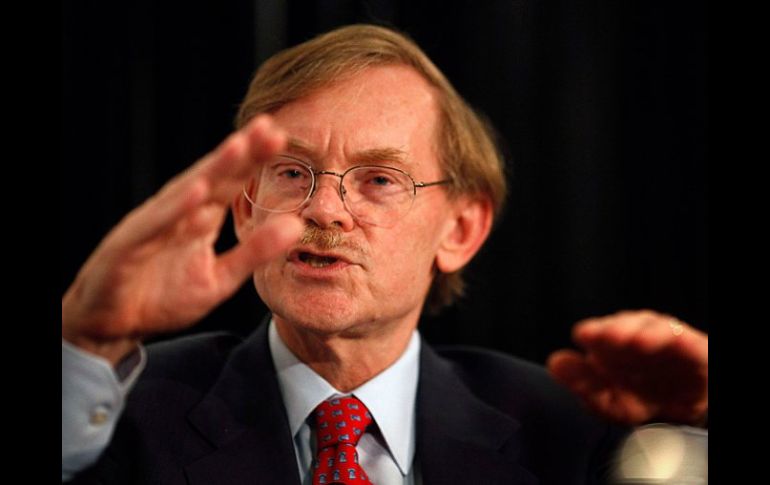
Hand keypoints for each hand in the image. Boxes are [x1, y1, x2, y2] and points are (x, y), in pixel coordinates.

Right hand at [62, 115, 302, 363]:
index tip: (282, 137)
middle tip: (268, 127)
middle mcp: (177, 215)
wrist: (113, 327)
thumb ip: (254, 252)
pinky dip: (174, 208)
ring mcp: (151, 228)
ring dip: (211, 169)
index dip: (254, 161)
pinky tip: (197, 192)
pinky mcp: (127, 248)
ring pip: (184, 193)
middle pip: (212, 178)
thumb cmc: (163, 299)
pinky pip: (153, 226)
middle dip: (239, 152)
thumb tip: (297, 226)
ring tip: (239, 146)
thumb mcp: (221, 279)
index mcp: (200, 219)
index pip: (231, 184)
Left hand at [547, 310, 707, 425]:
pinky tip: (678, 342)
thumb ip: (582, 383)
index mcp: (609, 346)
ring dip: (647, 332)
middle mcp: (635, 336)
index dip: (592, 333)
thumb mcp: (608, 401)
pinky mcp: (692, 349)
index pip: (596, 334)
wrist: (682, 412)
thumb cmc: (639, 398)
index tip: (585, 335)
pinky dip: (683, 340)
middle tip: (610, 337)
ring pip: (654, 327)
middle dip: (617, 329)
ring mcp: (664, 340)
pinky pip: (688, 342)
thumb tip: (555, 362)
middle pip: (624, 326)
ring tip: (639, 342)